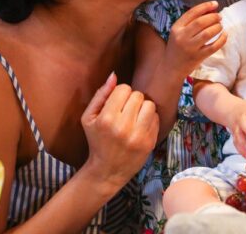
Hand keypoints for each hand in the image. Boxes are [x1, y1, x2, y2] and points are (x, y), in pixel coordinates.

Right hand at [81, 73, 158, 190]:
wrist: (107, 171)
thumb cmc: (96, 141)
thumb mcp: (89, 118)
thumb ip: (100, 95)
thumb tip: (114, 75)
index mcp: (106, 119)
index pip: (123, 89)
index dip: (120, 94)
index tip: (116, 104)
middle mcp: (123, 127)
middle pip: (138, 95)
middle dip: (132, 101)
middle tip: (125, 112)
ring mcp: (138, 135)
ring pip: (150, 105)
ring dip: (143, 108)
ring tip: (134, 117)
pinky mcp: (149, 142)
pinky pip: (156, 118)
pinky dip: (149, 120)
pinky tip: (140, 127)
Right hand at [166, 1, 226, 74]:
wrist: (171, 68)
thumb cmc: (177, 47)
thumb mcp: (178, 32)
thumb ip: (191, 21)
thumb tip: (211, 9)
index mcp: (176, 28)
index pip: (192, 13)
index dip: (205, 6)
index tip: (215, 4)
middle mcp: (182, 37)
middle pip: (201, 22)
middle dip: (213, 17)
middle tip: (220, 17)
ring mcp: (190, 48)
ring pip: (208, 33)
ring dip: (217, 27)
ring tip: (220, 26)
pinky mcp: (198, 57)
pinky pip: (214, 46)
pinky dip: (222, 39)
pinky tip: (224, 34)